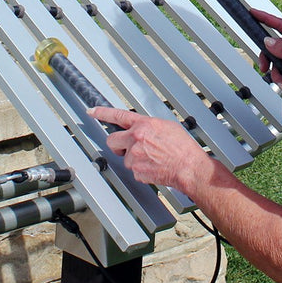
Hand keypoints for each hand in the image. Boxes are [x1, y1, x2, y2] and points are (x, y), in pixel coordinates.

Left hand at [89, 106, 208, 191]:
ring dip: (133, 159)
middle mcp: (136, 139)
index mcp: (143, 125)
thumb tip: (141, 127)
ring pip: (124, 158)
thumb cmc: (183, 148)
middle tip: (130, 148)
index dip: (102, 113)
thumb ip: (148, 125)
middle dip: (118, 145)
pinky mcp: (136, 171)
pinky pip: (133, 170)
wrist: (189, 167)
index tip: (91, 111)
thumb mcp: (166, 126)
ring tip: (152, 158)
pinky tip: (154, 166)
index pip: (118, 116)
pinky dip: (141, 169)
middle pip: (112, 141)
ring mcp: (134, 156)